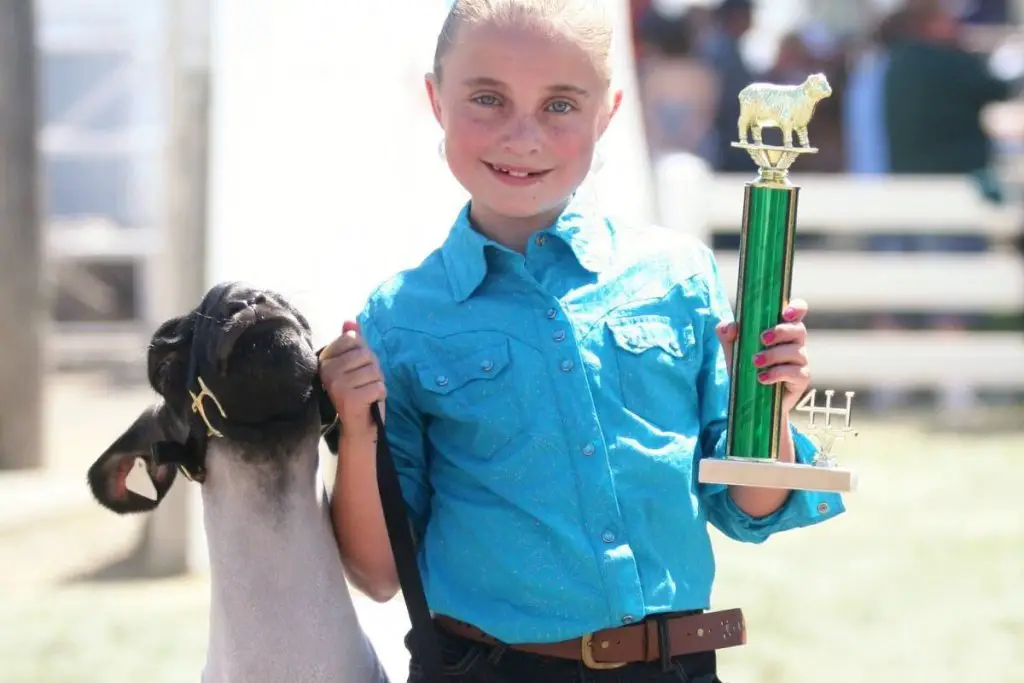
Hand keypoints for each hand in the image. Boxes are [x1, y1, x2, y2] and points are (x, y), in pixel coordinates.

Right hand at [318, 320, 385, 436]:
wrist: (358, 427)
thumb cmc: (358, 392)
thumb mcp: (355, 365)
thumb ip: (352, 342)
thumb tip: (349, 321)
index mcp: (325, 360)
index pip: (354, 341)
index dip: (364, 356)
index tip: (356, 371)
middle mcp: (327, 371)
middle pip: (366, 355)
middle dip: (373, 370)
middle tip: (364, 384)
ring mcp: (337, 384)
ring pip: (374, 371)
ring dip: (377, 383)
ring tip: (366, 393)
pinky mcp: (350, 398)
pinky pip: (378, 386)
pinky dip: (380, 394)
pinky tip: (369, 402)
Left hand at [715, 298, 810, 415]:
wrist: (750, 400)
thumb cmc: (745, 368)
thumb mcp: (732, 349)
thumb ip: (727, 333)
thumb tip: (731, 326)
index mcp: (782, 329)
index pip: (798, 311)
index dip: (797, 307)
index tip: (786, 312)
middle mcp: (795, 342)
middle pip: (799, 329)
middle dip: (781, 331)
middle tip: (762, 339)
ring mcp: (801, 361)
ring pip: (796, 351)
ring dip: (773, 355)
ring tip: (755, 362)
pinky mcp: (801, 379)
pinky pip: (795, 372)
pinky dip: (777, 373)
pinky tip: (762, 378)